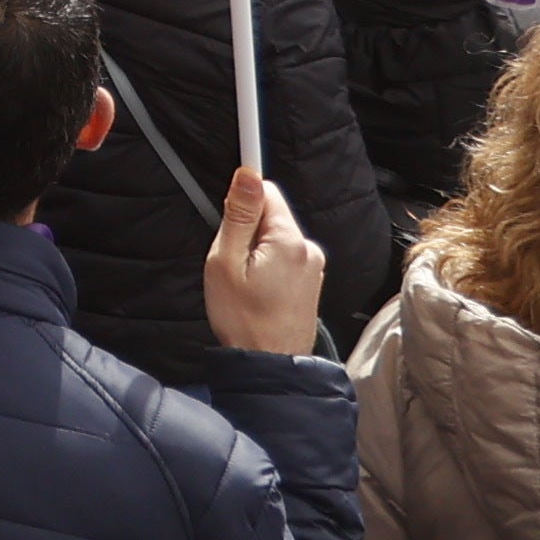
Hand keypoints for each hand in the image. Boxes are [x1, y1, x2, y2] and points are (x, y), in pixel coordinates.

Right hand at [200, 165, 327, 358]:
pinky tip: (259, 293)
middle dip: (248, 233)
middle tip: (234, 265)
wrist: (269, 366)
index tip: (230, 219)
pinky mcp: (311, 282)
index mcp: (289, 241)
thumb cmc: (244, 321)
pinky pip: (285, 259)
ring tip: (247, 285)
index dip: (241, 204)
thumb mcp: (225, 262)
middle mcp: (308, 250)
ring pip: (276, 239)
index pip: (266, 191)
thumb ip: (238, 215)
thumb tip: (247, 174)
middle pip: (271, 216)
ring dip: (258, 253)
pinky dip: (269, 268)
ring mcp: (313, 268)